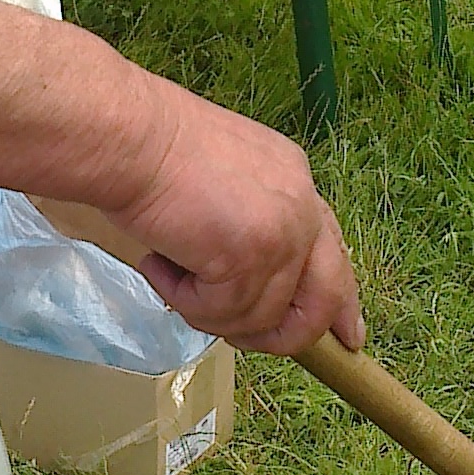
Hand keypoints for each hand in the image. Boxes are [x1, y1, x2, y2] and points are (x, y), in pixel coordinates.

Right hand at [104, 89, 363, 357]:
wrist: (126, 134)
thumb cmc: (150, 149)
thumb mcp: (221, 181)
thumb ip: (248, 225)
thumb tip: (246, 287)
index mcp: (294, 179)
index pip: (332, 249)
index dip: (340, 300)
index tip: (347, 337)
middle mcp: (300, 204)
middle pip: (324, 297)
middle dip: (288, 335)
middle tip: (245, 340)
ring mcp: (280, 232)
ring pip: (258, 317)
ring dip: (205, 308)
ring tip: (168, 269)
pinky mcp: (249, 257)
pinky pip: (220, 314)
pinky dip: (182, 300)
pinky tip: (159, 263)